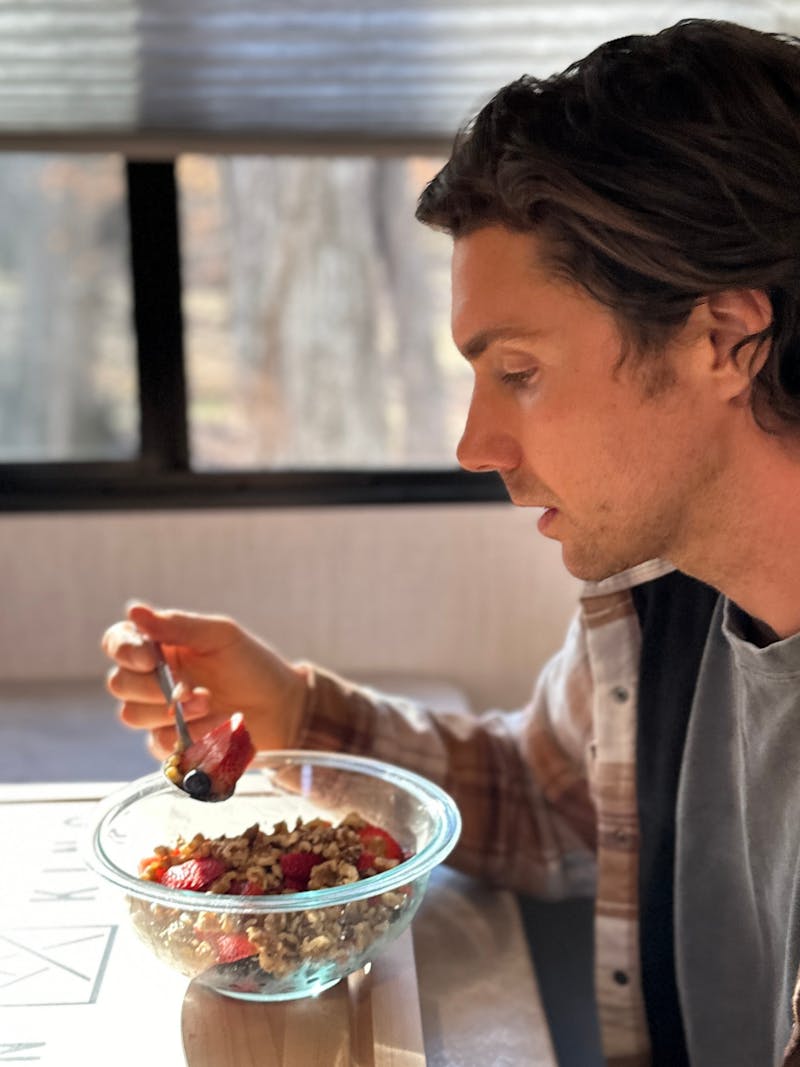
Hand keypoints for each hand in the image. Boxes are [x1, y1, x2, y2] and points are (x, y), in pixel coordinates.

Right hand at [102, 602, 308, 759]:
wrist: (281, 708)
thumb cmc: (251, 665)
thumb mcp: (220, 636)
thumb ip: (177, 625)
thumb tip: (133, 610)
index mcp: (160, 647)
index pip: (118, 643)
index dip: (125, 650)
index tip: (149, 658)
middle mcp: (153, 679)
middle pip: (120, 683)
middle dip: (151, 687)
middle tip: (188, 688)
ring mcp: (159, 713)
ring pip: (133, 715)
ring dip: (170, 710)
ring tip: (208, 703)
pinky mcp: (171, 743)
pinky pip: (158, 743)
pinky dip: (187, 734)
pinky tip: (216, 724)